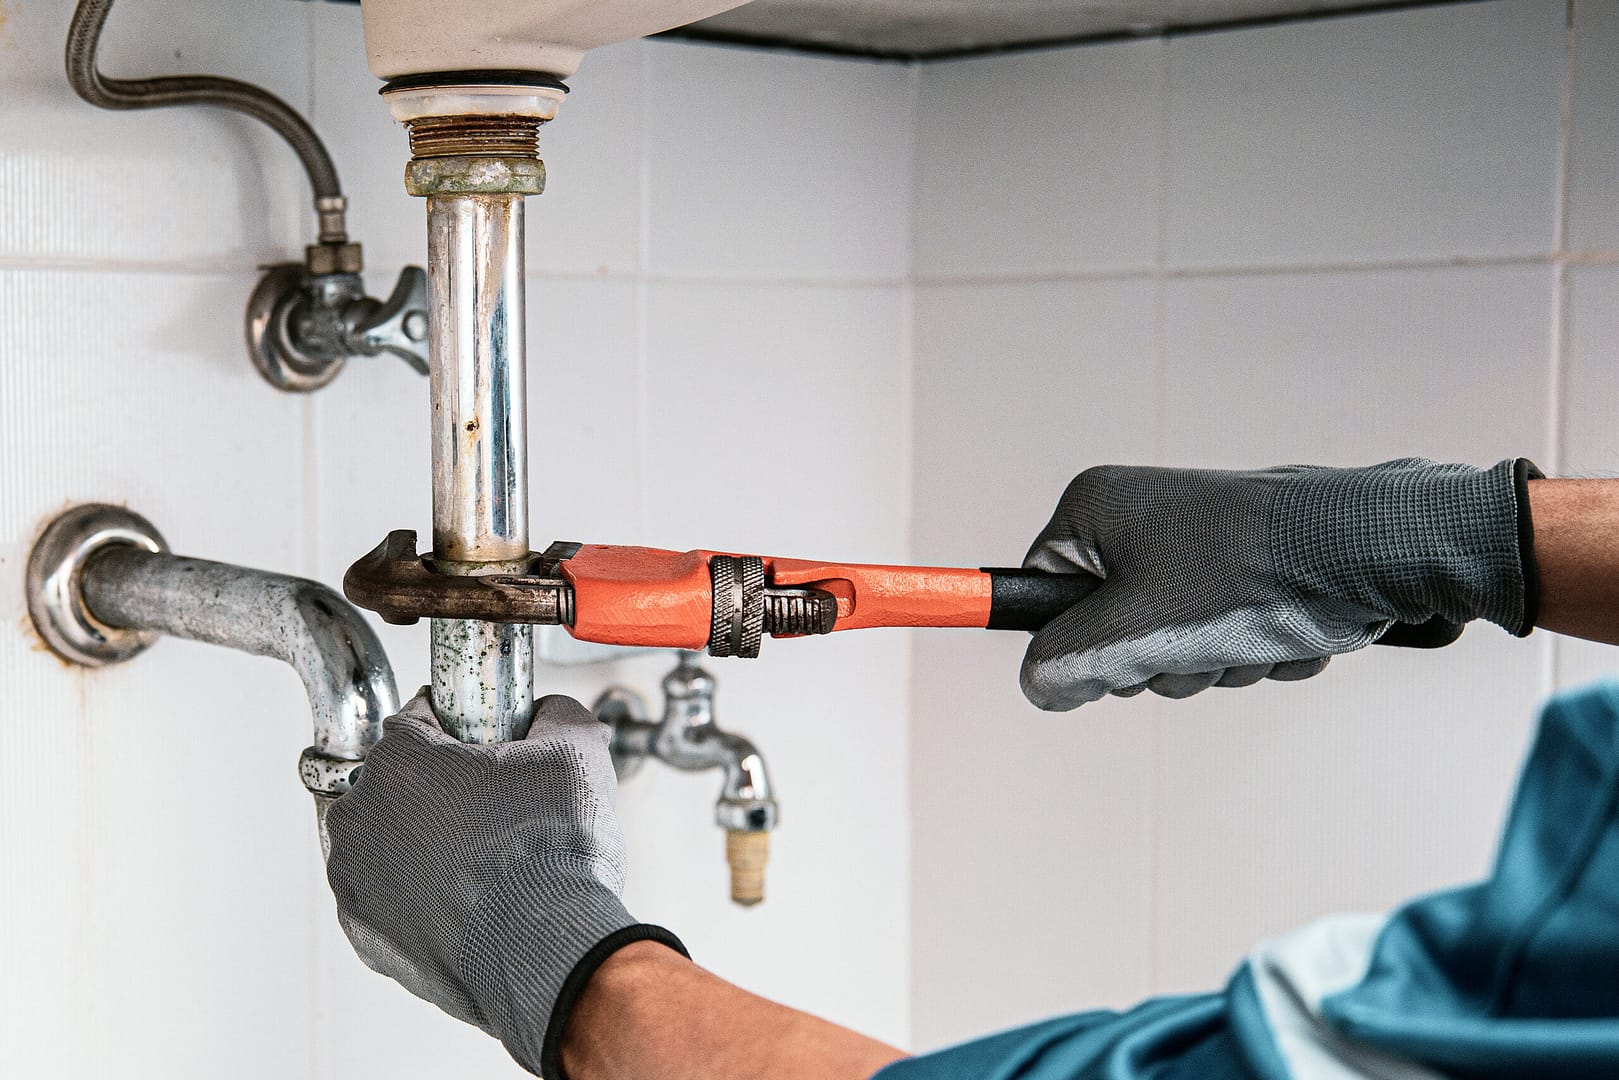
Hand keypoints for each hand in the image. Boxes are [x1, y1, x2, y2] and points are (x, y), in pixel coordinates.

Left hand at [324, 690, 682, 1076]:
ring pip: (387, 841)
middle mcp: (361, 818)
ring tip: (484, 859)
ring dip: (422, 842)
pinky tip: (468, 899)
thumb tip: (548, 714)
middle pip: (397, 782)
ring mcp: (357, 882)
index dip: (462, 727)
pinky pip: (388, 898)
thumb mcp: (576, 750)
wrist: (549, 952)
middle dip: (438, 788)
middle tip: (495, 808)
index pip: (419, 719)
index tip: (488, 746)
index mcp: (400, 762)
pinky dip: (419, 895)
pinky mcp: (368, 935)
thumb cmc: (553, 856)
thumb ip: (555, 713)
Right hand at [1020, 458, 1537, 709]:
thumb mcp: (1130, 632)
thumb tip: (1038, 686)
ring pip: (1172, 642)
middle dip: (1160, 662)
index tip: (1116, 660)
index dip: (1074, 644)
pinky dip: (1253, 651)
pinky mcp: (1246, 567)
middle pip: (1108, 629)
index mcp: (1095, 508)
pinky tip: (1287, 632)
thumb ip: (1062, 664)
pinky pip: (1224, 635)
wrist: (1375, 550)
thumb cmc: (1251, 577)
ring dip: (1213, 663)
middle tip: (1196, 648)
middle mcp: (1140, 514)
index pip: (1039, 593)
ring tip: (1252, 636)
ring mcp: (1196, 541)